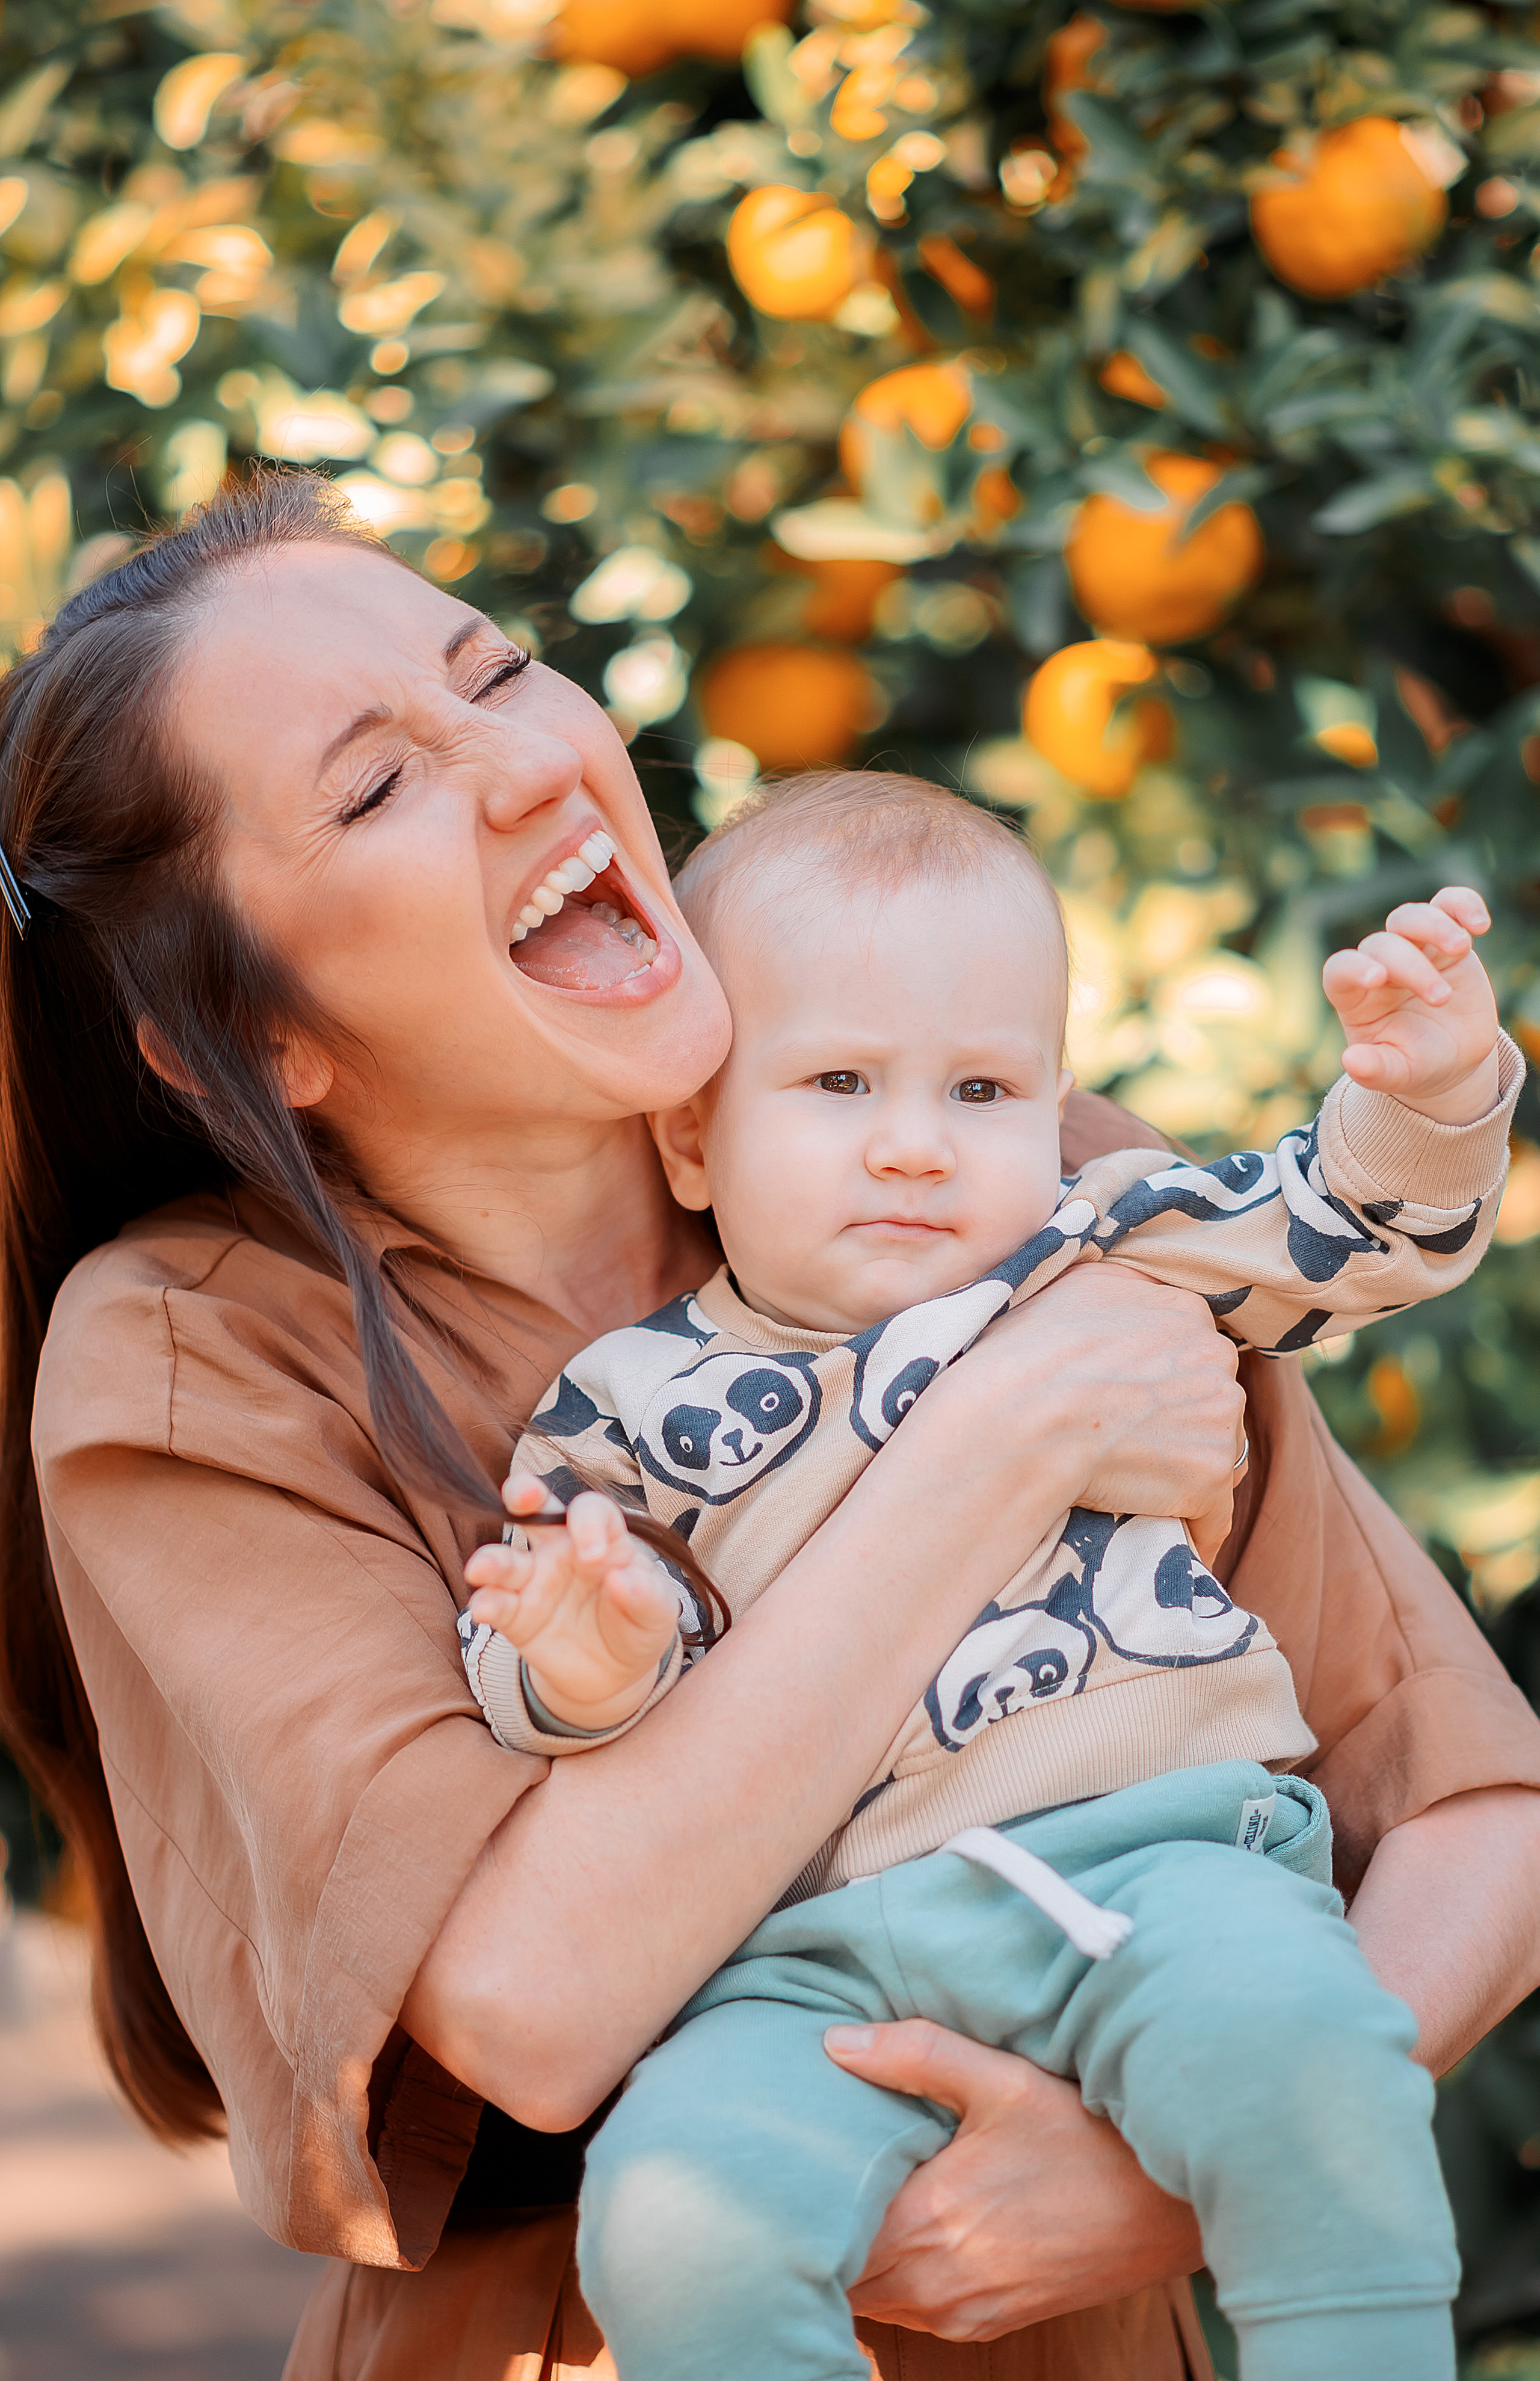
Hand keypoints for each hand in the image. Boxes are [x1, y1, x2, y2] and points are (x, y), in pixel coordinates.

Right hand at [464, 1475, 678, 1728]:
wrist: (616, 1674)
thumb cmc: (639, 1625)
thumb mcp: (658, 1612)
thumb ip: (646, 1594)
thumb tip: (622, 1578)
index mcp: (602, 1538)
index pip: (590, 1510)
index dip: (588, 1523)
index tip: (594, 1557)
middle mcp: (561, 1550)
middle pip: (536, 1510)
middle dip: (524, 1494)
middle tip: (523, 1496)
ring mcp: (534, 1581)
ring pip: (504, 1559)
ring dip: (491, 1560)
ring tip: (481, 1568)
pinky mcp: (515, 1616)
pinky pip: (495, 1603)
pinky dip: (486, 1603)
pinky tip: (484, 1607)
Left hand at [824, 2021, 1200, 2339]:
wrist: (1167, 2208)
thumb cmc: (1086, 2138)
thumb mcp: (1003, 2080)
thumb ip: (917, 2055)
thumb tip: (835, 2042)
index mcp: (928, 2223)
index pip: (826, 2231)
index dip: (803, 2196)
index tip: (794, 2158)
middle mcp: (936, 2283)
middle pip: (843, 2270)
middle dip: (823, 2226)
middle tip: (815, 2171)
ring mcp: (962, 2311)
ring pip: (874, 2295)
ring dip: (859, 2254)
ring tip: (856, 2196)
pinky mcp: (987, 2322)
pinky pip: (913, 2311)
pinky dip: (896, 2278)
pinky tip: (904, 2228)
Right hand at [974, 1267, 1244, 1565]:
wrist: (1020, 1416)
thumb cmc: (1025, 1355)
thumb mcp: (1073, 1287)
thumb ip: (1120, 1291)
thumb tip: (1131, 1297)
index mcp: (1182, 1308)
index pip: (1189, 1350)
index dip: (1159, 1382)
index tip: (1127, 1406)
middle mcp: (1214, 1353)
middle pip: (1211, 1399)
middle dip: (1180, 1424)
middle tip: (1130, 1448)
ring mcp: (1220, 1415)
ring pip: (1218, 1452)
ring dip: (1187, 1472)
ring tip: (1138, 1490)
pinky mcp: (1212, 1473)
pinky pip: (1214, 1514)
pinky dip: (1192, 1529)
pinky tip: (1163, 1535)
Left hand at [1322, 886, 1499, 1125]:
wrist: (1453, 1057)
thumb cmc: (1416, 1064)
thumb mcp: (1398, 1073)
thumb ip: (1375, 1070)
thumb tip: (1350, 1062)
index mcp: (1356, 997)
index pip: (1340, 969)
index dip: (1353, 968)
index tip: (1377, 979)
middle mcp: (1380, 966)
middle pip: (1384, 944)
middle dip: (1412, 968)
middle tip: (1441, 999)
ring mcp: (1413, 949)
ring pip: (1410, 917)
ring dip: (1434, 926)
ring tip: (1461, 947)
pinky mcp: (1446, 941)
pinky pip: (1449, 905)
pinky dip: (1463, 903)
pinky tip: (1480, 924)